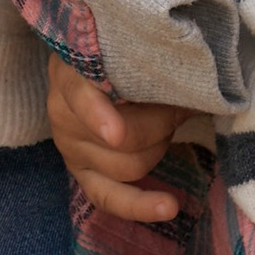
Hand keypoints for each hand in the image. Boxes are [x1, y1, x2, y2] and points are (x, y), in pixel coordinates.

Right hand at [47, 58, 189, 222]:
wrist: (86, 66)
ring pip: (128, 166)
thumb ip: (147, 62)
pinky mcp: (82, 174)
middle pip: (122, 140)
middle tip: (179, 103)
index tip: (115, 135)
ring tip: (168, 122)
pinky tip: (169, 207)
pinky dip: (141, 205)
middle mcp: (62, 115)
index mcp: (69, 74)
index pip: (80, 96)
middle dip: (162, 123)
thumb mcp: (124, 47)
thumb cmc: (114, 53)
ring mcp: (70, 149)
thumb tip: (193, 89)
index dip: (97, 115)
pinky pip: (110, 199)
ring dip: (159, 145)